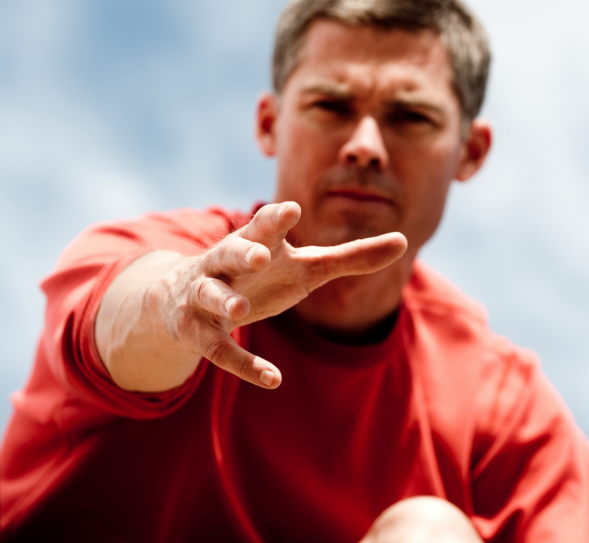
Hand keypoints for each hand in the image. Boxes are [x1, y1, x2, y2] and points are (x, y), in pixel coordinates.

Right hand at [103, 201, 406, 390]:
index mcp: (255, 243)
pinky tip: (273, 379)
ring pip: (210, 295)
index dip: (275, 219)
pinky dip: (244, 364)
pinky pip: (218, 349)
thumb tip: (405, 242)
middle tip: (260, 256)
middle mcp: (224, 264)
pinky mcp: (197, 331)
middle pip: (230, 252)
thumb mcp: (306, 266)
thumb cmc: (260, 276)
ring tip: (241, 310)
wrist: (183, 297)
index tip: (291, 209)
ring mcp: (204, 296)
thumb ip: (352, 256)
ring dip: (224, 302)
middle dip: (243, 253)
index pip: (263, 225)